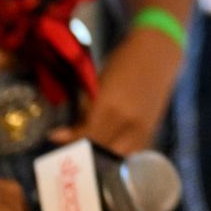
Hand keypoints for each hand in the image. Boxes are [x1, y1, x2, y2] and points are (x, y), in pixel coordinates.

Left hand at [48, 26, 181, 155]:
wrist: (157, 53)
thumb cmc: (123, 62)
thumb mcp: (98, 83)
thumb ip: (85, 109)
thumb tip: (67, 133)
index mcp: (109, 106)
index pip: (84, 135)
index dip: (68, 140)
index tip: (53, 139)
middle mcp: (126, 121)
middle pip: (99, 149)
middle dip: (81, 151)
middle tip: (67, 149)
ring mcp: (141, 128)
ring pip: (116, 156)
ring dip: (101, 157)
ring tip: (87, 153)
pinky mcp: (151, 130)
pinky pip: (131, 152)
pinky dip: (118, 154)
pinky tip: (108, 151)